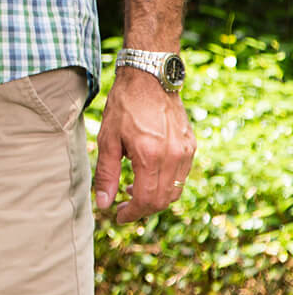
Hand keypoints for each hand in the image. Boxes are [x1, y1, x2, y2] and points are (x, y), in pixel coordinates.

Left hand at [94, 65, 194, 221]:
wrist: (150, 79)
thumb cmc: (124, 106)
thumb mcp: (107, 139)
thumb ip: (106, 174)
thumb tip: (103, 203)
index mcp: (150, 156)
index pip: (146, 200)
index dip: (131, 213)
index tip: (117, 216)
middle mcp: (174, 156)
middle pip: (163, 200)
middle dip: (142, 209)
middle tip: (123, 207)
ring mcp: (186, 151)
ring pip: (175, 190)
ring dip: (155, 199)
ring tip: (133, 192)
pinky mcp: (191, 145)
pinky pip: (182, 176)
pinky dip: (166, 184)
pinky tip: (148, 177)